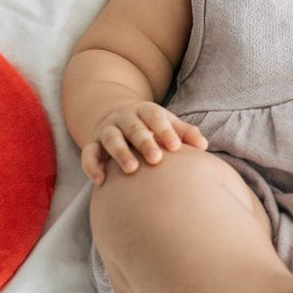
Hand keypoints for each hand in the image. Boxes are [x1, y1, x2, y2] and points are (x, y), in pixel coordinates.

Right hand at [81, 101, 207, 185]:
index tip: (176, 146)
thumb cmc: (150, 125)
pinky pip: (89, 153)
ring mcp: (108, 130)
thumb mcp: (166, 123)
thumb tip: (203, 146)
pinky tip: (100, 180)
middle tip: (156, 159)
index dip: (164, 130)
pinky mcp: (93, 144)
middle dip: (144, 142)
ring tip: (132, 169)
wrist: (115, 113)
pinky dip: (91, 165)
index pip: (155, 116)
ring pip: (112, 139)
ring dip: (120, 153)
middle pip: (134, 127)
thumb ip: (184, 132)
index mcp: (145, 111)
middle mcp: (125, 118)